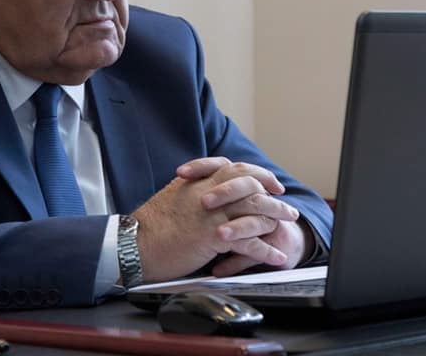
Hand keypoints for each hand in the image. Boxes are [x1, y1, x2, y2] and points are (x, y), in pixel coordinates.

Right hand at [131, 157, 299, 282]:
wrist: (135, 245)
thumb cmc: (150, 226)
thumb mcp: (173, 197)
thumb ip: (194, 190)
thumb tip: (207, 191)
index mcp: (198, 181)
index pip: (234, 168)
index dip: (256, 174)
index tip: (269, 183)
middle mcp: (207, 192)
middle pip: (250, 185)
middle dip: (273, 194)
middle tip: (287, 204)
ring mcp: (212, 213)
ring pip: (255, 209)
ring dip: (276, 216)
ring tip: (290, 224)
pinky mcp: (213, 236)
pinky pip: (249, 241)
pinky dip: (266, 249)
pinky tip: (276, 255)